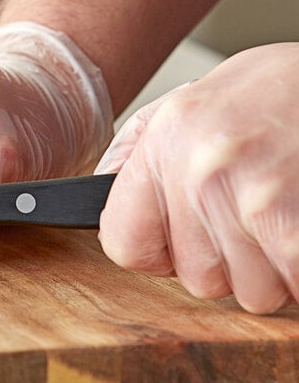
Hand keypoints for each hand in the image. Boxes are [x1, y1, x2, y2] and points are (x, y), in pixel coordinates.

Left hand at [95, 43, 298, 313]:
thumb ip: (139, 148)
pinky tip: (297, 227)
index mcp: (167, 140)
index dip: (153, 251)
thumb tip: (103, 186)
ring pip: (248, 292)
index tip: (174, 241)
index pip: (123, 242)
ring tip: (282, 214)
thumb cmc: (281, 90)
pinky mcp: (295, 228)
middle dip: (224, 260)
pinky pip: (290, 288)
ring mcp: (254, 199)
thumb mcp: (193, 99)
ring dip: (267, 268)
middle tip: (250, 214)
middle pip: (194, 277)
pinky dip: (298, 271)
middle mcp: (202, 171)